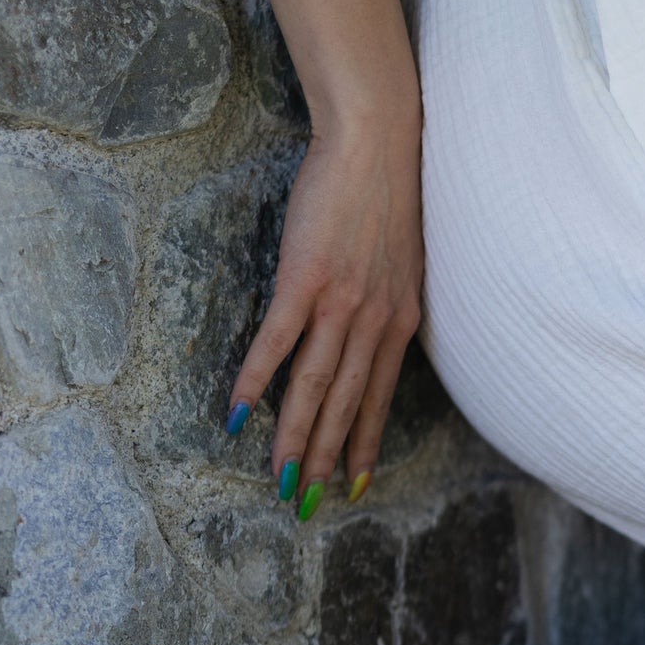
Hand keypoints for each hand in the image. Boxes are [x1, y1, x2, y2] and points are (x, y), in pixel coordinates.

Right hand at [226, 107, 422, 515]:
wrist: (379, 141)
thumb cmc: (390, 192)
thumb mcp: (408, 262)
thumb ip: (394, 303)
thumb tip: (383, 331)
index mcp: (401, 321)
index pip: (381, 398)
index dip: (367, 444)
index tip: (358, 484)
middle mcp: (376, 322)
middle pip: (346, 404)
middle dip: (329, 459)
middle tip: (310, 503)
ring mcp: (341, 303)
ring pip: (315, 386)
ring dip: (295, 437)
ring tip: (281, 478)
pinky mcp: (306, 278)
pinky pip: (278, 341)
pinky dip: (256, 380)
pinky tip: (237, 412)